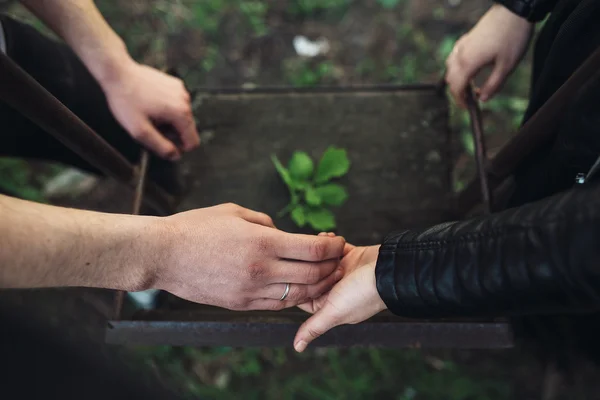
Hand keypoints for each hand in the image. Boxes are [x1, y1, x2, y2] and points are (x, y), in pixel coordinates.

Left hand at [100, 61, 199, 159]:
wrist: (118, 73)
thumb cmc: (126, 100)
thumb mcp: (140, 131)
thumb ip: (160, 147)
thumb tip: (175, 156)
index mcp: (181, 113)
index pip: (193, 142)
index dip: (179, 148)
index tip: (163, 143)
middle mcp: (185, 100)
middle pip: (187, 129)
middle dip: (171, 132)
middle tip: (151, 126)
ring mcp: (181, 90)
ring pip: (181, 116)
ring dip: (168, 120)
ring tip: (149, 113)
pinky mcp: (175, 83)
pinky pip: (176, 103)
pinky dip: (167, 107)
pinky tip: (151, 103)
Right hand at [151, 204, 344, 310]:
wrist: (164, 255)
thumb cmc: (196, 227)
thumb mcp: (234, 212)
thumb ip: (266, 223)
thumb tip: (283, 233)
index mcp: (262, 242)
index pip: (312, 249)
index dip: (331, 246)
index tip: (337, 241)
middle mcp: (261, 269)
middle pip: (312, 274)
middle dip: (331, 266)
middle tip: (336, 258)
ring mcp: (251, 290)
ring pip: (298, 294)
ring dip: (318, 285)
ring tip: (325, 275)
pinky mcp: (241, 303)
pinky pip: (277, 305)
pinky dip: (294, 298)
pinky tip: (300, 288)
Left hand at [293, 234, 385, 351]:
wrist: (388, 270)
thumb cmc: (363, 294)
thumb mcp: (334, 313)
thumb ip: (314, 327)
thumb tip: (297, 348)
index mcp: (331, 306)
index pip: (304, 297)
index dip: (297, 286)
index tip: (291, 275)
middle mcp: (337, 290)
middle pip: (311, 277)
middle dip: (307, 267)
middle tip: (303, 258)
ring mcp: (344, 273)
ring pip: (321, 262)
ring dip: (317, 254)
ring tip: (315, 247)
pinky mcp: (351, 257)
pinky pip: (334, 249)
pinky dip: (330, 243)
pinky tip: (327, 237)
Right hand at [445, 4, 533, 106]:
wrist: (513, 11)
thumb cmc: (512, 38)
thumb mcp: (506, 66)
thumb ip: (493, 85)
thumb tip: (483, 99)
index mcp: (468, 63)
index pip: (456, 88)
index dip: (460, 101)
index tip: (468, 108)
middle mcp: (460, 54)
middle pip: (450, 80)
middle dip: (458, 92)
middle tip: (472, 99)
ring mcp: (461, 45)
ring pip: (450, 68)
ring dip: (457, 79)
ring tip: (471, 85)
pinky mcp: (466, 39)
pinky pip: (454, 57)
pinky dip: (458, 67)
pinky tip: (470, 68)